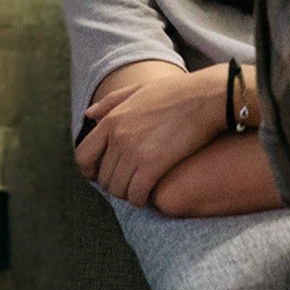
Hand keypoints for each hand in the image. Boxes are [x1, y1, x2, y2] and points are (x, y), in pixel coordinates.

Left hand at [73, 66, 224, 207]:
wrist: (206, 97)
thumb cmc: (177, 92)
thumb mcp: (139, 90)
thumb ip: (111, 101)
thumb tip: (89, 115)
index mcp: (111, 120)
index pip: (83, 156)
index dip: (89, 172)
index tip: (99, 176)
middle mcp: (118, 137)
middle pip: (103, 177)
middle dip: (112, 185)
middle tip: (126, 186)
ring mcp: (134, 152)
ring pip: (118, 189)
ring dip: (126, 194)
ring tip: (138, 192)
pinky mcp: (153, 165)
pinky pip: (137, 194)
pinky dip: (140, 199)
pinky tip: (148, 197)